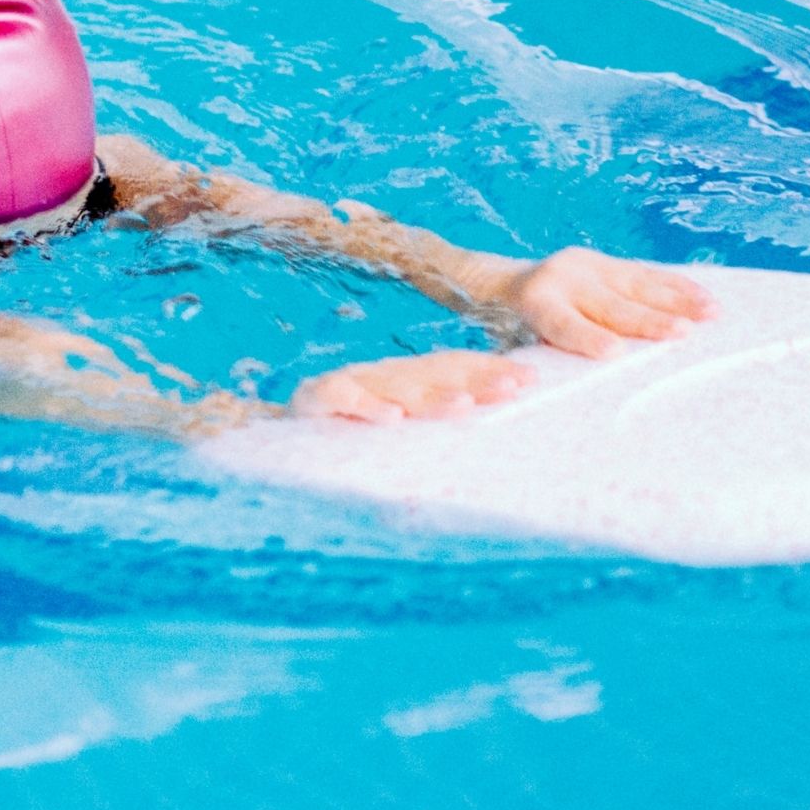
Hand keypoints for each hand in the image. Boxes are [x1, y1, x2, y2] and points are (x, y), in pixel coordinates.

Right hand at [292, 350, 535, 423]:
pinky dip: (367, 407)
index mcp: (408, 382)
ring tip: (464, 407)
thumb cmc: (348, 437)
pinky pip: (344, 401)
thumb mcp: (400, 428)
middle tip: (512, 389)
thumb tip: (492, 422)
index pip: (456, 371)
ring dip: (431, 397)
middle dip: (477, 381)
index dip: (491, 372)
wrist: (278, 438)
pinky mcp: (317, 399)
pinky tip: (391, 419)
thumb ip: (436, 421)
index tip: (531, 381)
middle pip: (436, 376)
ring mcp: (352, 385)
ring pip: (397, 387)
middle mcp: (385, 378)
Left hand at [480, 247, 713, 358]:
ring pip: (638, 284)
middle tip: (681, 333)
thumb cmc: (510, 329)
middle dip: (649, 320)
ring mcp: (589, 265)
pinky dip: (677, 286)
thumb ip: (542, 361)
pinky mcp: (608, 262)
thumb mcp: (515, 346)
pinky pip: (647, 274)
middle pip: (612, 305)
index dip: (589, 338)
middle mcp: (565, 278)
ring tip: (710, 312)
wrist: (502, 282)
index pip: (565, 323)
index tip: (614, 352)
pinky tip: (704, 295)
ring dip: (678, 300)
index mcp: (537, 303)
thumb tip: (561, 395)